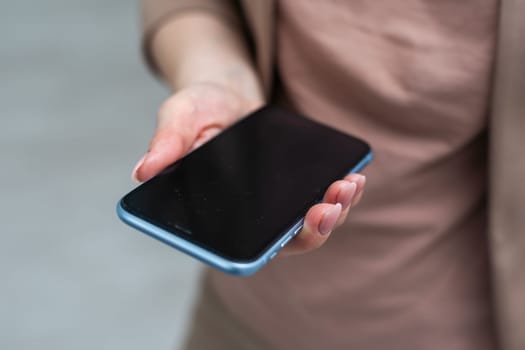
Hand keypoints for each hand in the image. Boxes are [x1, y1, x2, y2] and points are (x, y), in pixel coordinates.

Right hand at [131, 82, 365, 255]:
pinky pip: (324, 200)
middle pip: (286, 241)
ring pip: (311, 224)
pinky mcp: (297, 189)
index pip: (242, 245)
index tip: (297, 227)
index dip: (272, 247)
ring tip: (348, 185)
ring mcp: (276, 205)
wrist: (227, 96)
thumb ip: (167, 142)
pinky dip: (343, 193)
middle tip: (329, 205)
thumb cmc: (200, 109)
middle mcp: (250, 217)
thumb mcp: (180, 116)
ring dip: (336, 211)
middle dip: (315, 228)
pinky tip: (353, 175)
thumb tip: (142, 171)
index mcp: (218, 212)